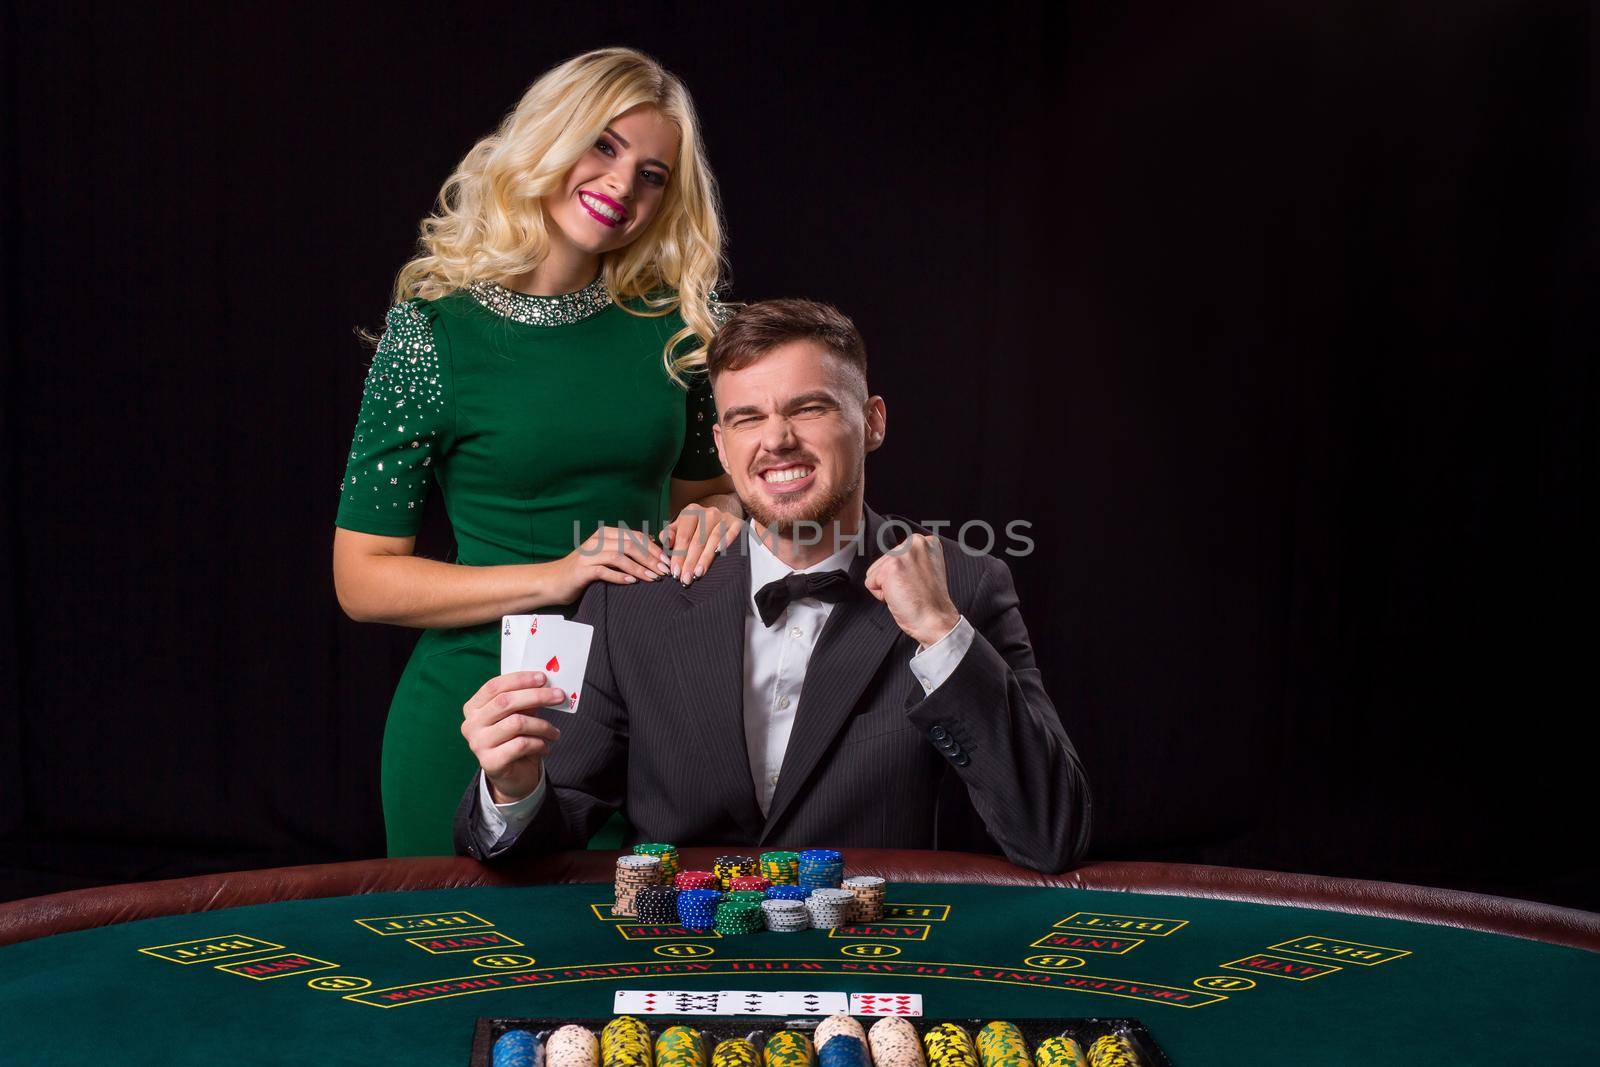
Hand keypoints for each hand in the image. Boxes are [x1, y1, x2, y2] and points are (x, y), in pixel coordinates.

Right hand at [461, 671, 565, 803]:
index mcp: (474, 708)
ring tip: (554, 732)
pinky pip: (521, 745)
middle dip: (536, 696)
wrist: (512, 776)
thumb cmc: (515, 739)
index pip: (494, 686)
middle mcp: (471, 724)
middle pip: (505, 702)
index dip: (520, 679)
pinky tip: (545, 747)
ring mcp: (478, 744)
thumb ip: (525, 700)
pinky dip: (539, 743)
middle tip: (559, 696)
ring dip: (542, 725)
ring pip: (516, 723)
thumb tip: (546, 685)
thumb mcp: (519, 715)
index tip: (543, 678)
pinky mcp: (489, 762)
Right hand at [545, 524, 671, 603]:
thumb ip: (623, 551)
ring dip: (639, 568)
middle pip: (629, 544)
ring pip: (619, 556)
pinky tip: (632, 582)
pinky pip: (604, 571)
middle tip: (663, 571)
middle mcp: (597, 541)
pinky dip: (619, 576)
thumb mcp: (604, 556)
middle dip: (650, 557)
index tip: (666, 560)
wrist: (553, 581)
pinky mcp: (582, 570)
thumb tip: (653, 549)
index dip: (653, 547)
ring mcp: (589, 555)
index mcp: (605, 534)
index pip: (634, 536)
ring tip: (652, 578)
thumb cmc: (583, 570)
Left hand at [660, 503, 742, 583]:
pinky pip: (732, 533)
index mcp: (691, 512)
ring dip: (705, 558)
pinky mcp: (737, 523)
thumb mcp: (680, 528)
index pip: (683, 536)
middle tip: (686, 579)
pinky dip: (726, 542)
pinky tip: (719, 553)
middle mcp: (708, 512)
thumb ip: (669, 535)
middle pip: (698, 540)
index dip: (678, 555)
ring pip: (713, 539)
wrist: (720, 520)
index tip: (675, 572)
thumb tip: (666, 541)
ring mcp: (724, 517)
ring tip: (698, 574)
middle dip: (690, 562)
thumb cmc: (696, 529)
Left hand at [863, 533, 960, 647]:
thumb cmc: (930, 602)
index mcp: (926, 542)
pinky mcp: (890, 568)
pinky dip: (881, 595)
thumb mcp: (926, 569)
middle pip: (883, 561)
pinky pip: (870, 583)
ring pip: (875, 572)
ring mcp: (903, 554)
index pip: (895, 554)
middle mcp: (915, 543)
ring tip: (907, 593)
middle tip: (913, 589)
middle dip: (893, 579)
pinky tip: (901, 597)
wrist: (935, 620)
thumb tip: (893, 559)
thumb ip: (911, 559)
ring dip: (887, 587)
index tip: (918, 582)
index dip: (903, 573)